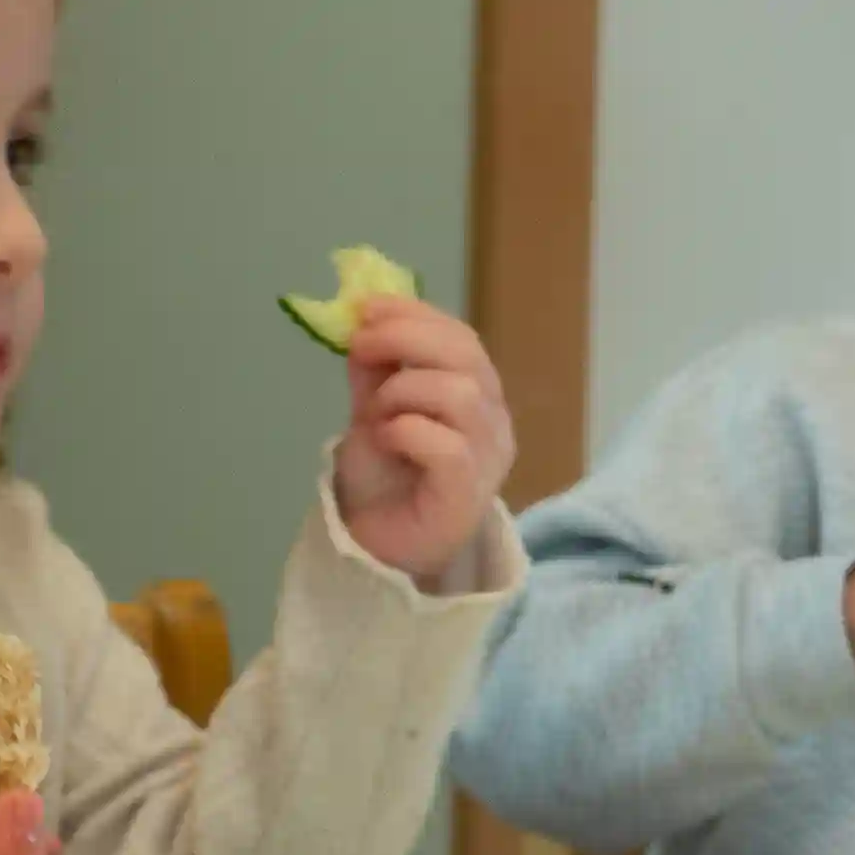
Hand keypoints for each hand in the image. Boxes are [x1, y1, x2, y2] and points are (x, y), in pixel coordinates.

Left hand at [326, 301, 514, 584]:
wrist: (375, 546)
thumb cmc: (384, 478)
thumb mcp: (373, 408)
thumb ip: (375, 367)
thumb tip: (365, 314)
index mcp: (479, 396)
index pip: (463, 338)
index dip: (416, 314)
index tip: (368, 308)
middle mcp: (494, 424)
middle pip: (467, 355)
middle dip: (405, 338)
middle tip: (360, 348)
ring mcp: (488, 461)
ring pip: (459, 393)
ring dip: (403, 393)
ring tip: (377, 418)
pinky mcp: (468, 496)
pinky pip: (447, 445)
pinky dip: (407, 431)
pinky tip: (387, 442)